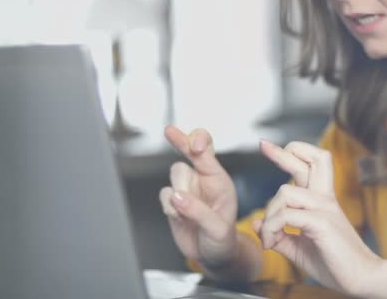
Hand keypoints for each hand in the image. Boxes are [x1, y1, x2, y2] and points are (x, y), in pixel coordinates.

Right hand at [159, 126, 237, 266]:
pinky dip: (169, 208)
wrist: (212, 256)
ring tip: (190, 212)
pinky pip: (164, 195)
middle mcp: (202, 179)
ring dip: (179, 191)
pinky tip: (181, 219)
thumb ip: (199, 212)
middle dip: (180, 140)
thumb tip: (176, 196)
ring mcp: (186, 188)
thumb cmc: (223, 240)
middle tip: (169, 130)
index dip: (199, 142)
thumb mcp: (218, 229)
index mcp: (219, 180)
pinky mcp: (172, 200)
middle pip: (186, 151)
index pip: (208, 152)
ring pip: (174, 175)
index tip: (194, 144)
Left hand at [254, 140, 380, 296]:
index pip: (310, 165)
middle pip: (311, 160)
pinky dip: (271, 228)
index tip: (267, 146)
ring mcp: (325, 208)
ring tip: (269, 238)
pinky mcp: (322, 223)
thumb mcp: (299, 248)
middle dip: (283, 152)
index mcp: (321, 200)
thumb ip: (279, 234)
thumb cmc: (334, 264)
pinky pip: (286, 215)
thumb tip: (256, 222)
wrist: (362, 280)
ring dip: (269, 214)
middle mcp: (324, 199)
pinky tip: (271, 244)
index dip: (289, 153)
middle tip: (263, 145)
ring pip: (285, 191)